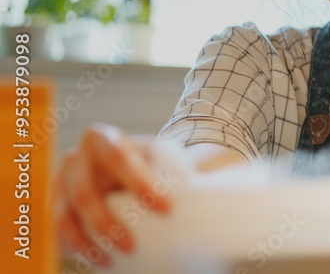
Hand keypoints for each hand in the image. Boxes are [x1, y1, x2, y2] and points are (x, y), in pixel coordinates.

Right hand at [54, 124, 170, 266]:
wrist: (122, 169)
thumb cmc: (149, 163)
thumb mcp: (161, 157)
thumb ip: (173, 167)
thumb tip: (203, 192)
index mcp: (103, 140)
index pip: (119, 159)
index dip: (141, 184)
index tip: (166, 210)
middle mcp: (76, 160)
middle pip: (85, 193)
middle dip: (106, 223)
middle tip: (131, 246)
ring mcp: (60, 185)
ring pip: (65, 216)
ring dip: (87, 243)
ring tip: (112, 260)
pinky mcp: (54, 208)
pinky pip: (57, 232)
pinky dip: (75, 249)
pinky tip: (97, 260)